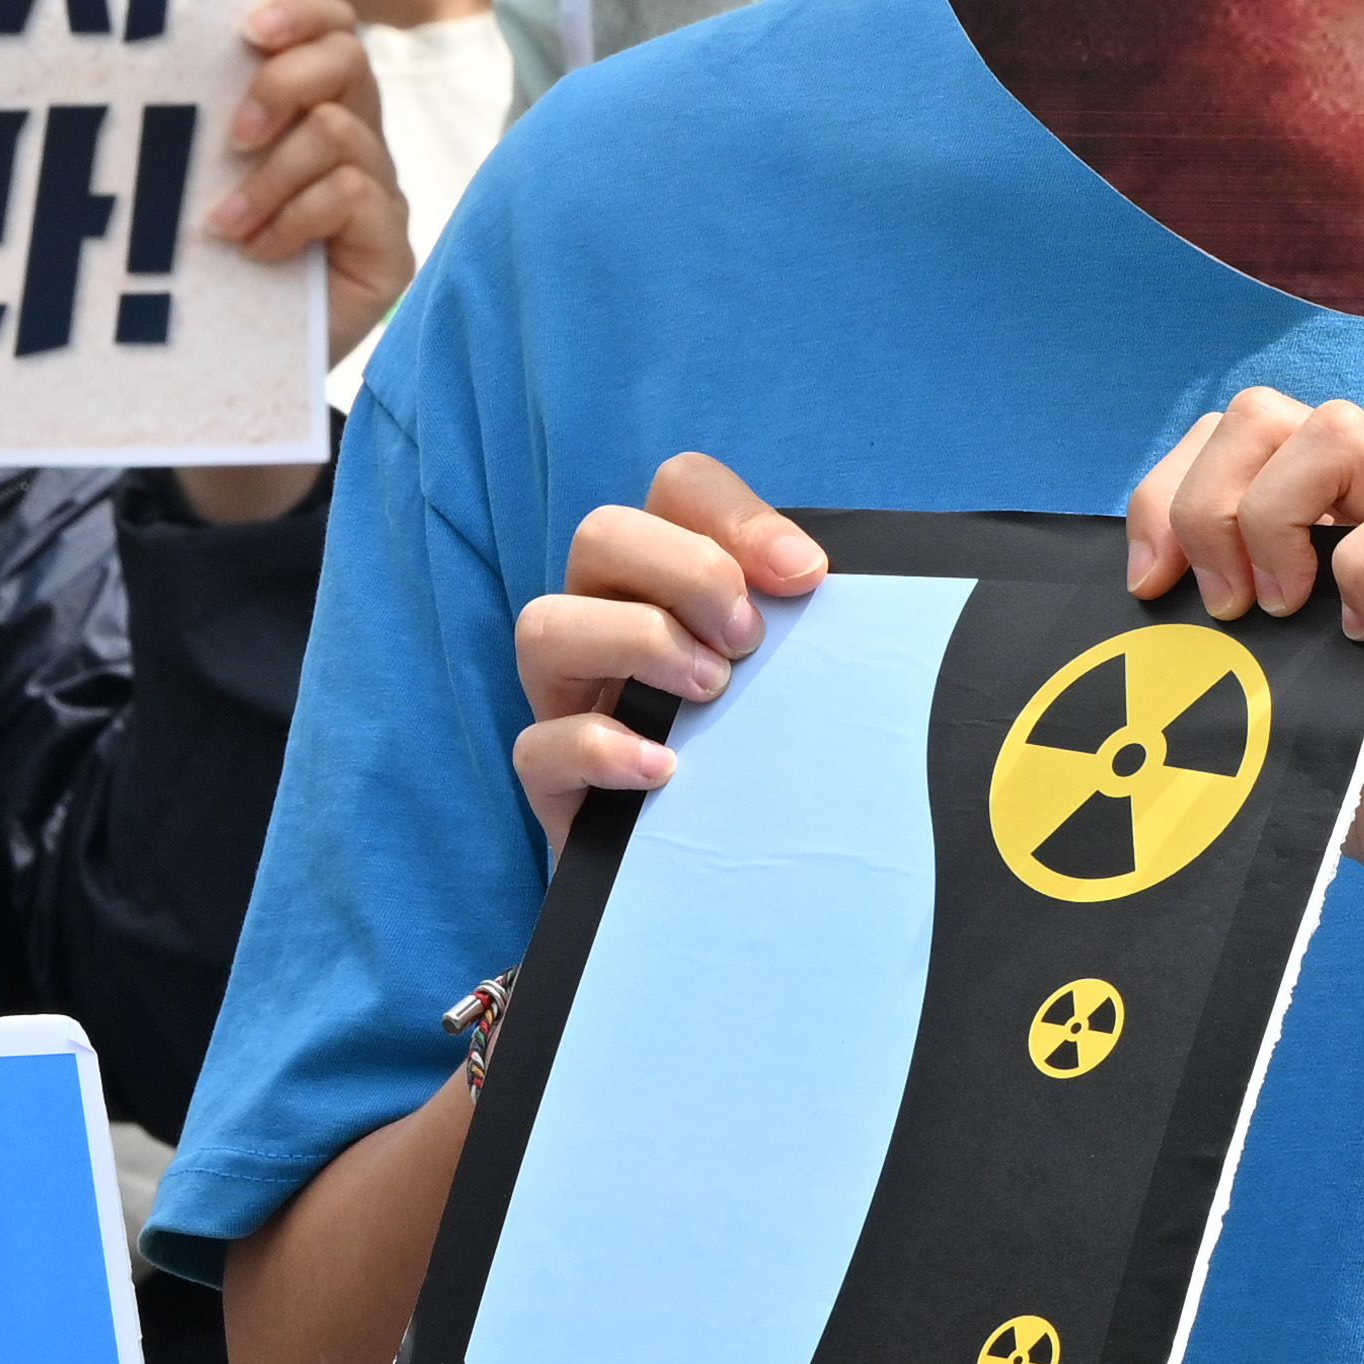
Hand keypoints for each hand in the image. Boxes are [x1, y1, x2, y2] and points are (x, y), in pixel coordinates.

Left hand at [200, 0, 415, 345]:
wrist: (243, 367)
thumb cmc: (216, 264)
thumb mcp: (206, 182)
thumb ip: (207, 128)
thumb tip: (147, 75)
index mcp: (316, 108)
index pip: (333, 28)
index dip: (300, 12)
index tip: (246, 29)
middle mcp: (358, 139)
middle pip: (348, 58)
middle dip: (283, 83)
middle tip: (234, 135)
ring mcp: (381, 192)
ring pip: (336, 132)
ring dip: (268, 177)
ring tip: (224, 224)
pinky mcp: (391, 246)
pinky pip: (351, 195)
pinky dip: (294, 218)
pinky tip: (259, 252)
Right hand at [513, 452, 825, 848]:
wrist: (732, 875)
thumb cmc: (770, 756)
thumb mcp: (797, 677)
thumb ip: (813, 626)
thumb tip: (826, 582)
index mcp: (669, 579)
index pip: (679, 489)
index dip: (736, 515)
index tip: (806, 576)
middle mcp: (606, 620)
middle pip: (601, 533)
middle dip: (686, 571)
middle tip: (750, 639)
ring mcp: (568, 699)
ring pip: (543, 624)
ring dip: (637, 641)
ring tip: (711, 692)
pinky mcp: (552, 782)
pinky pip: (538, 746)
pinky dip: (602, 747)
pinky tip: (667, 770)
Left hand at [1118, 390, 1363, 946]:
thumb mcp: (1309, 748)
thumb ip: (1242, 699)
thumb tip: (1139, 695)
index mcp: (1338, 546)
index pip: (1229, 444)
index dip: (1160, 498)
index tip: (1148, 595)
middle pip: (1264, 412)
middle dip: (1197, 498)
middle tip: (1212, 606)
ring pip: (1337, 429)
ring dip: (1270, 515)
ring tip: (1276, 612)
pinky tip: (1360, 642)